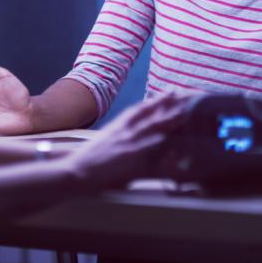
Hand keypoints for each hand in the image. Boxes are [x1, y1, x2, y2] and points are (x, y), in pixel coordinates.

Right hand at [65, 94, 186, 190]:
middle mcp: (126, 131)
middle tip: (183, 96)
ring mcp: (129, 144)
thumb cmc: (91, 157)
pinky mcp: (130, 160)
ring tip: (184, 113)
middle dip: (168, 106)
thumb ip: (122, 133)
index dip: (157, 100)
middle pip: (151, 115)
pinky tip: (173, 145)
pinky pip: (149, 153)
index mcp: (120, 125)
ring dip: (169, 121)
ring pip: (153, 129)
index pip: (142, 109)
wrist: (76, 170)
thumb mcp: (107, 138)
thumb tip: (135, 133)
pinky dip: (161, 148)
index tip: (170, 92)